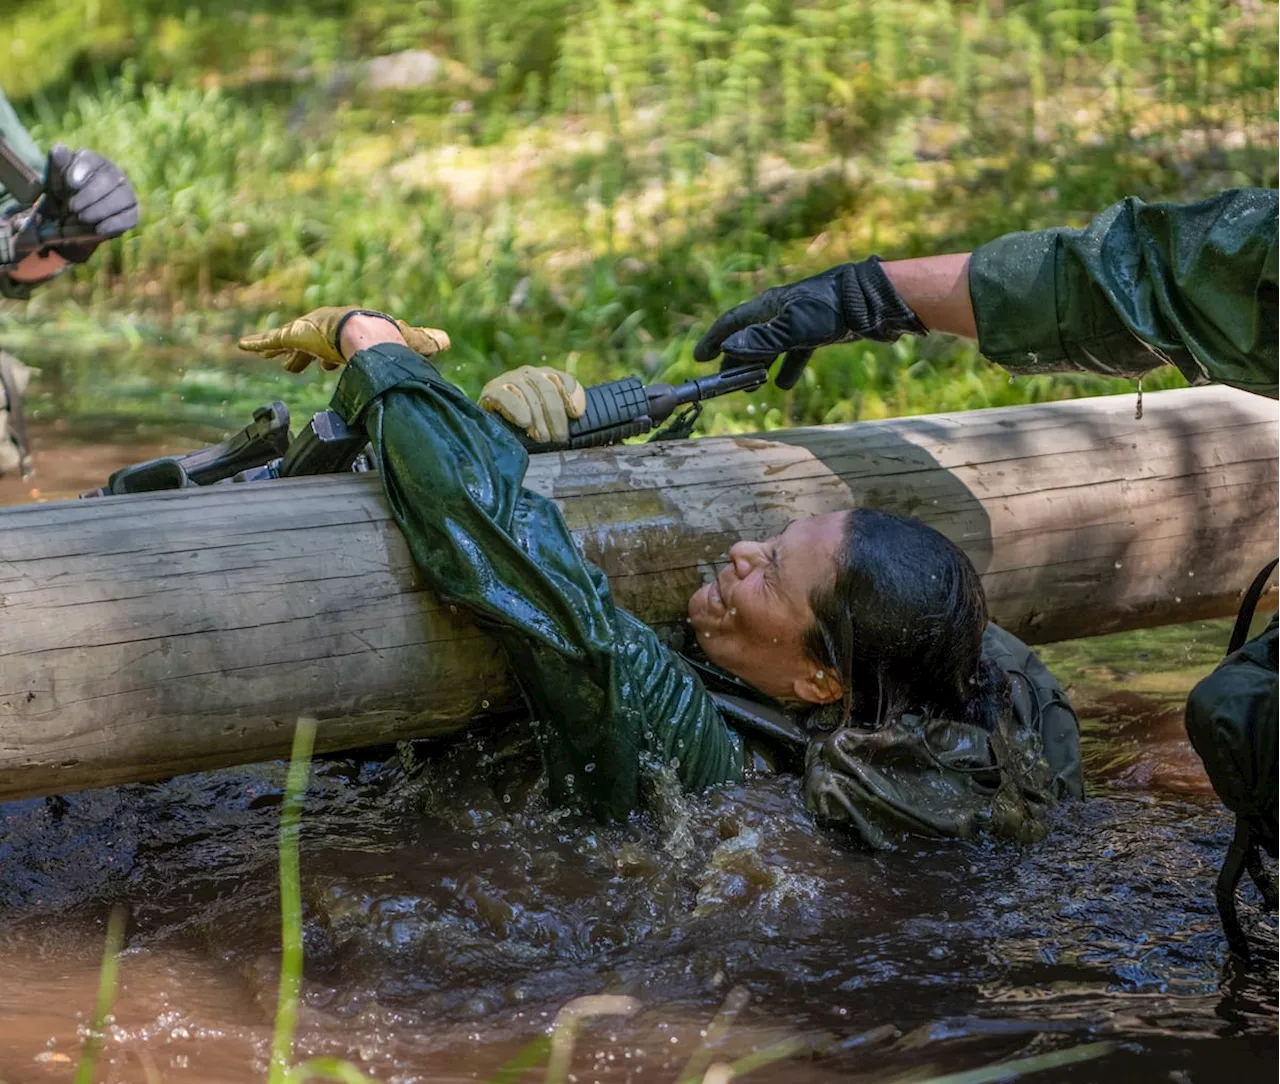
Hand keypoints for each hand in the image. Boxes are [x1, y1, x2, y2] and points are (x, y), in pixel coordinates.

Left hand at [41, 145, 138, 262]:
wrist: (73, 220)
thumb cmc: (63, 194)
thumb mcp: (55, 179)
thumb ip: (57, 164)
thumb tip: (59, 151)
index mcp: (93, 161)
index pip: (91, 160)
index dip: (82, 170)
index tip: (72, 184)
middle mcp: (114, 174)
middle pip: (109, 179)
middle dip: (89, 195)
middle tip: (72, 208)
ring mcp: (127, 193)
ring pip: (122, 198)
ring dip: (100, 210)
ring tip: (82, 218)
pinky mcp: (132, 214)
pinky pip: (129, 217)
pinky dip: (114, 224)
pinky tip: (99, 229)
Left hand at [238, 307, 450, 372]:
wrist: (369, 335)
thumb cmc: (388, 338)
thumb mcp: (411, 341)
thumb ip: (425, 341)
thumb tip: (446, 341)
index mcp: (351, 332)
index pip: (339, 345)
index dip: (334, 356)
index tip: (330, 366)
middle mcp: (328, 329)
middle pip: (314, 345)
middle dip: (307, 356)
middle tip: (299, 367)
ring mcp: (309, 332)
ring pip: (292, 344)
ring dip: (284, 353)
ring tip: (277, 363)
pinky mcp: (294, 335)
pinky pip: (271, 340)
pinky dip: (257, 344)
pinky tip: (242, 345)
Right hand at [479, 366, 586, 443]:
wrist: (489, 426)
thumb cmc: (525, 426)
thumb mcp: (547, 419)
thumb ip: (564, 412)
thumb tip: (576, 412)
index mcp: (545, 376)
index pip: (564, 379)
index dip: (572, 395)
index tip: (575, 415)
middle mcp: (528, 373)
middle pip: (548, 390)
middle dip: (556, 416)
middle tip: (559, 438)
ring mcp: (509, 379)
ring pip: (529, 395)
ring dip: (538, 419)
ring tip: (543, 438)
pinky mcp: (492, 390)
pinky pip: (506, 396)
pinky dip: (517, 409)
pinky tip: (524, 422)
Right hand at [693, 257, 927, 389]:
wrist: (869, 301)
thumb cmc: (829, 310)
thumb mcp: (792, 328)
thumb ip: (761, 339)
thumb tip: (729, 348)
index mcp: (768, 306)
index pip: (732, 323)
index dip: (715, 340)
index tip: (700, 358)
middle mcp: (779, 312)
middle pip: (749, 337)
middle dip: (736, 360)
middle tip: (726, 382)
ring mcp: (798, 321)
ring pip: (770, 347)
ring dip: (758, 367)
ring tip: (751, 387)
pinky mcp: (817, 331)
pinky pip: (794, 351)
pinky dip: (786, 367)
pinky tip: (783, 384)